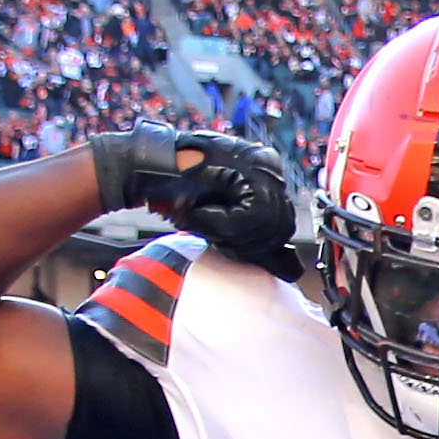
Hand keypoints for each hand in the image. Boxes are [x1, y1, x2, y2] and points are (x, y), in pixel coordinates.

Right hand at [86, 127, 301, 278]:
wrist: (146, 168)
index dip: (255, 242)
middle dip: (247, 241)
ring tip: (204, 219)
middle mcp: (271, 167)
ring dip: (233, 233)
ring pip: (270, 224)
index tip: (225, 240)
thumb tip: (292, 272)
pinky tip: (201, 213)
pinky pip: (253, 217)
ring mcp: (263, 166)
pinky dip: (224, 224)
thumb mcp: (224, 221)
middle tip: (213, 232)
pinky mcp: (249, 172)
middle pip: (281, 227)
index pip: (282, 224)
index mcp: (268, 176)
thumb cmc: (180, 193)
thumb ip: (257, 243)